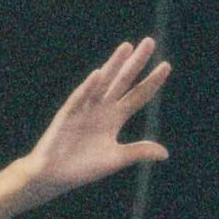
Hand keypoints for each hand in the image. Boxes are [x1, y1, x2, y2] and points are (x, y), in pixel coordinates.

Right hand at [23, 39, 170, 202]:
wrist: (53, 176)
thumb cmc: (82, 167)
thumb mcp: (115, 159)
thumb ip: (138, 152)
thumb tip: (164, 153)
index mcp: (114, 118)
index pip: (137, 95)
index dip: (151, 82)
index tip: (166, 65)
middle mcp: (102, 108)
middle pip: (123, 81)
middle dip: (136, 63)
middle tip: (149, 42)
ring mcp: (84, 109)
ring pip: (103, 83)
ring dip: (114, 65)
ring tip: (127, 47)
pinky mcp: (68, 115)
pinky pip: (80, 98)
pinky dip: (89, 87)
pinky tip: (99, 74)